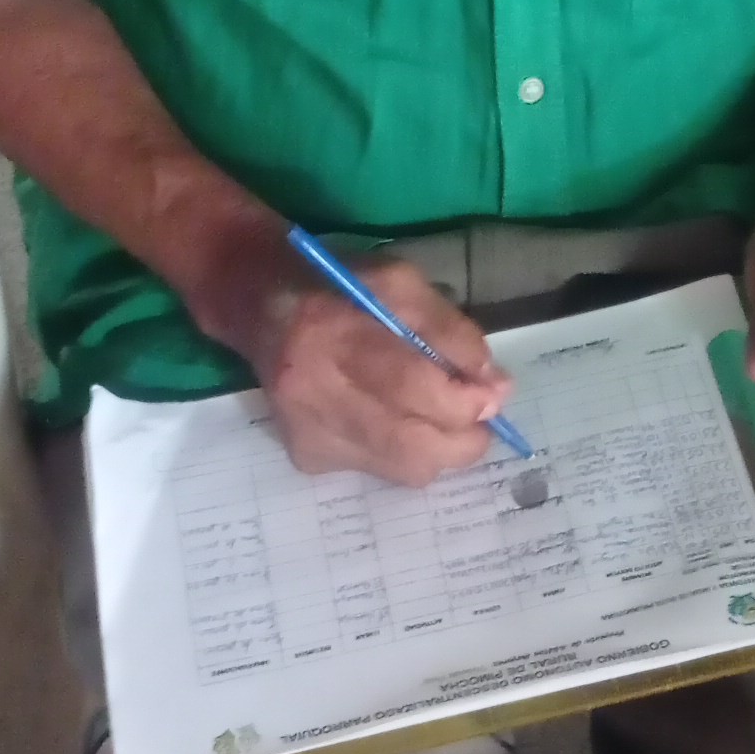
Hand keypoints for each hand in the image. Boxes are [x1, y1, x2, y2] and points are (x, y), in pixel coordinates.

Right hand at [226, 249, 513, 487]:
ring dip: (438, 448)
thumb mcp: (399, 283)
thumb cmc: (338, 287)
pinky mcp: (306, 457)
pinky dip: (403, 450)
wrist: (260, 306)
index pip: (409, 387)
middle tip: (480, 421)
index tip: (493, 396)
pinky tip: (392, 419)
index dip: (462, 400)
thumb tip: (493, 387)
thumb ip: (449, 332)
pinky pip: (378, 470)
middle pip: (409, 444)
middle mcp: (312, 391)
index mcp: (331, 332)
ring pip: (401, 468)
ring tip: (443, 418)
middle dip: (462, 440)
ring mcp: (307, 432)